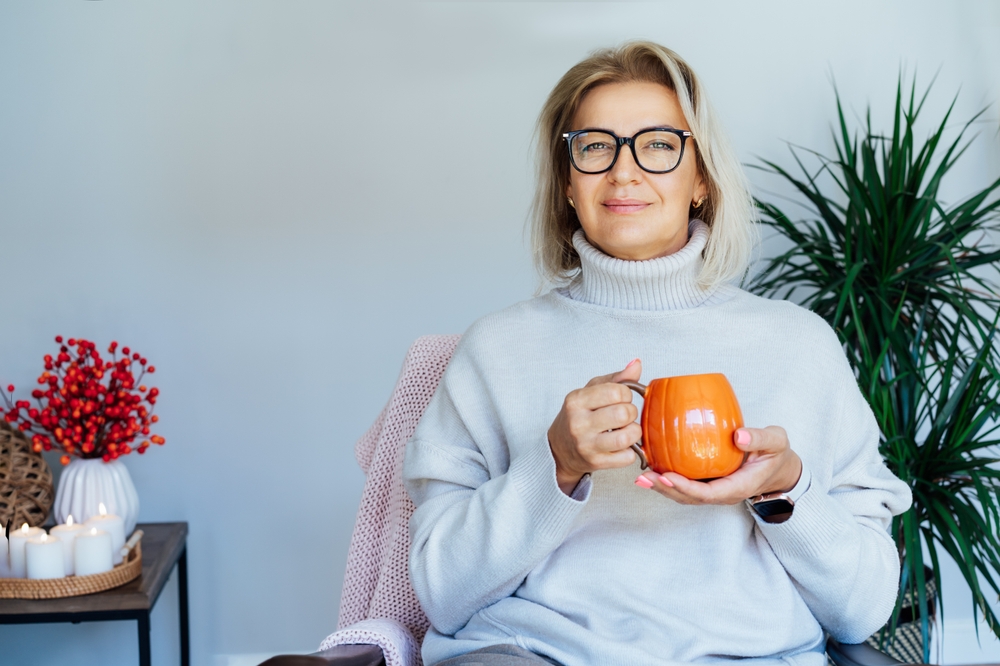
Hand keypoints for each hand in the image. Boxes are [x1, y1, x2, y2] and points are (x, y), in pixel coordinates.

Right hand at [548, 359, 643, 494]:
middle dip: (631, 413)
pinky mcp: (596, 463)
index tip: (621, 399)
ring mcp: (586, 445)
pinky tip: (620, 446)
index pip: (617, 391)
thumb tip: (637, 364)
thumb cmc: (578, 416)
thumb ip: (615, 379)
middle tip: (624, 416)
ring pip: (628, 436)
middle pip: (624, 413)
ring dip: (633, 432)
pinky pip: (628, 457)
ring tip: (625, 430)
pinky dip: (630, 451)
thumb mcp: (590, 392)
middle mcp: (578, 423)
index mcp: (576, 400)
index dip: (626, 394)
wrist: (559, 450)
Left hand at [635, 426, 801, 504]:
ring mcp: (714, 490)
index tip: (667, 477)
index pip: (707, 494)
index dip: (685, 488)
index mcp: (737, 487)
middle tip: (644, 477)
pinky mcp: (708, 482)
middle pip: (689, 498)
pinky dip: (668, 479)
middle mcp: (722, 493)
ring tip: (641, 476)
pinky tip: (652, 466)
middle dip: (666, 490)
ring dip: (662, 487)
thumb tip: (738, 435)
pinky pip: (686, 484)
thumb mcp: (776, 443)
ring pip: (684, 495)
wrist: (779, 468)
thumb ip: (760, 438)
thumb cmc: (775, 455)